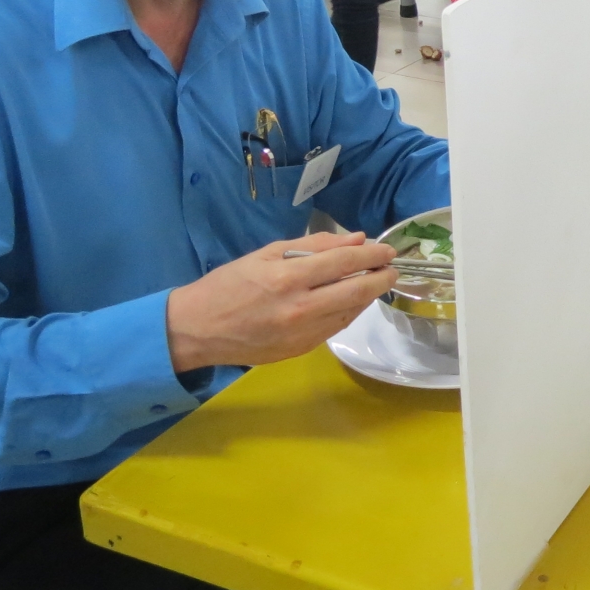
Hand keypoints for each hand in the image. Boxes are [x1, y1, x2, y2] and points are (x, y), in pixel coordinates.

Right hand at [165, 231, 395, 371]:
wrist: (197, 330)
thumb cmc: (228, 285)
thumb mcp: (266, 254)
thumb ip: (313, 246)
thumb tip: (355, 239)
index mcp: (288, 278)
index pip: (343, 263)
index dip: (371, 255)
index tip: (387, 249)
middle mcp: (300, 308)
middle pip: (356, 292)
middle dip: (381, 278)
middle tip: (392, 268)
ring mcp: (302, 333)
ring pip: (349, 312)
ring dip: (367, 296)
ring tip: (374, 281)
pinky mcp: (300, 350)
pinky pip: (335, 328)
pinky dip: (348, 312)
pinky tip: (350, 301)